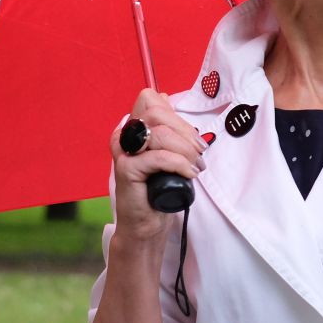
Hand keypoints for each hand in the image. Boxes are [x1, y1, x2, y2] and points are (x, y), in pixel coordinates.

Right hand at [110, 88, 208, 245]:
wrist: (146, 224)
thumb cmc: (158, 189)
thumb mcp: (167, 151)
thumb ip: (165, 126)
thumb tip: (165, 98)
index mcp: (133, 127)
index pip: (151, 99)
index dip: (176, 115)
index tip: (193, 138)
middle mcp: (125, 135)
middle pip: (157, 112)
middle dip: (185, 131)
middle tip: (199, 152)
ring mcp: (123, 152)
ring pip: (160, 133)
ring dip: (186, 150)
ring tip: (195, 166)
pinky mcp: (126, 169)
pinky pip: (159, 157)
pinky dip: (179, 164)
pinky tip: (188, 174)